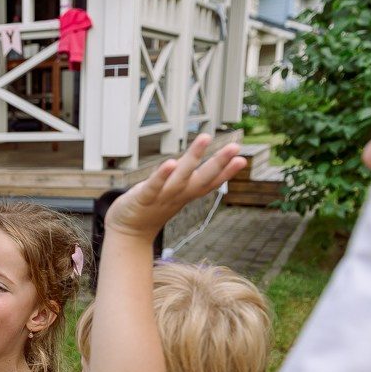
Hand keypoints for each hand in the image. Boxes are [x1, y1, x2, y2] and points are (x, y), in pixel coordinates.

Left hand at [105, 135, 244, 241]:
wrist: (128, 233)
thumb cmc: (151, 209)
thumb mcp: (174, 195)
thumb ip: (187, 180)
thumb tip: (202, 167)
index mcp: (185, 194)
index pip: (209, 182)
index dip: (226, 172)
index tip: (242, 159)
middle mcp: (177, 195)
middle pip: (201, 179)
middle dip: (219, 162)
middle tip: (236, 146)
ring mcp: (161, 197)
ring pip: (180, 177)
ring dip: (193, 158)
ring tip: (205, 138)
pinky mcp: (142, 198)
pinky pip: (153, 186)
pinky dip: (162, 175)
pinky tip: (171, 162)